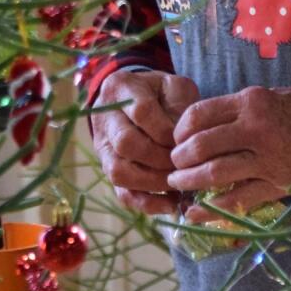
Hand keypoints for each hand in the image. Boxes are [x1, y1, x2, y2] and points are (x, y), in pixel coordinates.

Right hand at [90, 70, 199, 214]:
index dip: (166, 130)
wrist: (134, 96)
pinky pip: (121, 193)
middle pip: (126, 144)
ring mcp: (103, 147)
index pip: (141, 111)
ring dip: (153, 183)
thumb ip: (181, 106)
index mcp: (121, 88)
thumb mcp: (174, 86)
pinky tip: (171, 205)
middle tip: (185, 165)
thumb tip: (187, 142)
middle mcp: (105, 118)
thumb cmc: (160, 92)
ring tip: (179, 185)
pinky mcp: (110, 170)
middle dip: (160, 158)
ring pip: (119, 171)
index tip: (187, 141)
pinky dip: (146, 203)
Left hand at [167, 85, 290, 221]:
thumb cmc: (284, 113)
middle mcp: (256, 130)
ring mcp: (267, 160)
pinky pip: (236, 200)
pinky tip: (195, 212)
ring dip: (189, 181)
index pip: (199, 115)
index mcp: (249, 103)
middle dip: (180, 159)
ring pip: (215, 173)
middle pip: (202, 146)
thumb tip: (187, 132)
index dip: (180, 130)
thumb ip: (226, 112)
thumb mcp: (257, 99)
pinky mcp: (275, 185)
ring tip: (178, 184)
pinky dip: (210, 209)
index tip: (175, 140)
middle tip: (173, 165)